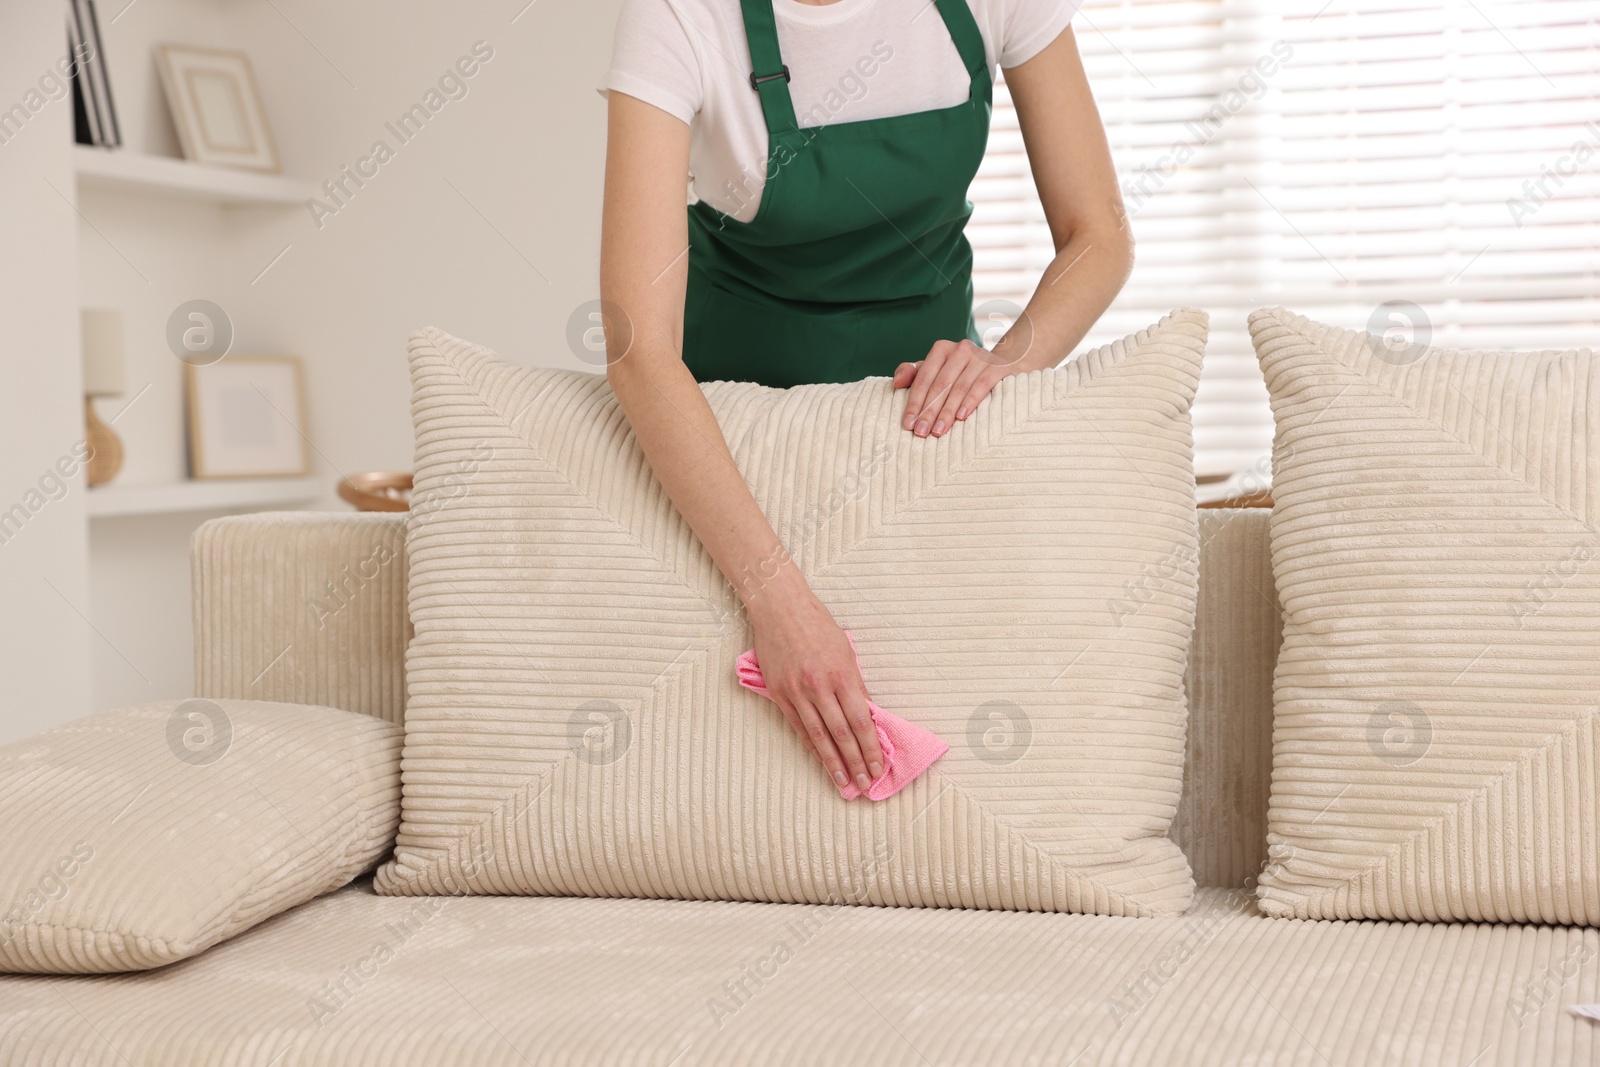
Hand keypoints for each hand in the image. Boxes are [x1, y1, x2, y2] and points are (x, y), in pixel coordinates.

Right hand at [748, 585, 883, 793]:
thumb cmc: (817, 625)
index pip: (860, 721)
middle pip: (842, 734)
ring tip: (843, 782)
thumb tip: (865, 714)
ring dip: (833, 762)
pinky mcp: (779, 693)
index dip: (870, 747)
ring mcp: (797, 692)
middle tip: (865, 783)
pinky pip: (798, 726)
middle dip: (856, 761)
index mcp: (841, 675)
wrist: (780, 609)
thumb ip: (855, 684)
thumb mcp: (846, 651)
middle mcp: (819, 687)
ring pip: (819, 736)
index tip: (878, 767)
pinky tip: (820, 760)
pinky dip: (811, 746)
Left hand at [893, 336, 1028, 437]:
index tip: (908, 424)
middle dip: (929, 411)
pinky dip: (971, 401)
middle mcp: (961, 349)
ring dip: (947, 411)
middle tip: (921, 432)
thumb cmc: (963, 372)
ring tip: (938, 431)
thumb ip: (914, 374)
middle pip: (940, 384)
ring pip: (959, 386)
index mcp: (942, 349)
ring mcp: (981, 356)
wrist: (1006, 363)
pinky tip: (962, 417)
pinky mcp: (999, 366)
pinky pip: (982, 384)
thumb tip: (896, 383)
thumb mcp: (937, 371)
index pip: (923, 378)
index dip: (914, 402)